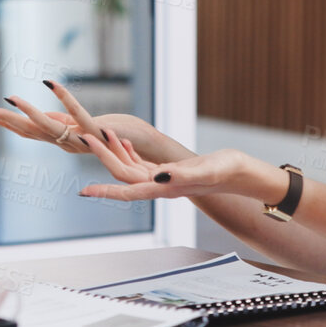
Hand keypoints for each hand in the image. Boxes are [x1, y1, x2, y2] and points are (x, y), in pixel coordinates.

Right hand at [0, 81, 166, 158]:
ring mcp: (82, 139)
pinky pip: (77, 113)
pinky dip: (63, 97)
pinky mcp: (97, 131)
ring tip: (10, 98)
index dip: (7, 123)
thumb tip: (43, 116)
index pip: (29, 132)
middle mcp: (69, 143)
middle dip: (7, 120)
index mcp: (63, 140)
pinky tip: (50, 82)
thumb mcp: (82, 126)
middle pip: (31, 131)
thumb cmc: (116, 134)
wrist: (147, 149)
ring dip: (28, 111)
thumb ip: (63, 123)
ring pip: (49, 125)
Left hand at [73, 136, 281, 202]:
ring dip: (114, 152)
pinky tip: (124, 142)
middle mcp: (160, 186)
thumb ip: (181, 174)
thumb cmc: (226, 172)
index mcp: (165, 188)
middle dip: (103, 156)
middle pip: (123, 174)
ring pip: (130, 168)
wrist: (241, 173)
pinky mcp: (170, 171)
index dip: (105, 191)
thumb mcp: (205, 170)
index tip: (83, 191)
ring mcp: (164, 179)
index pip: (128, 190)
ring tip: (98, 134)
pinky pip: (142, 163)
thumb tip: (158, 176)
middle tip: (85, 137)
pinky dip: (129, 152)